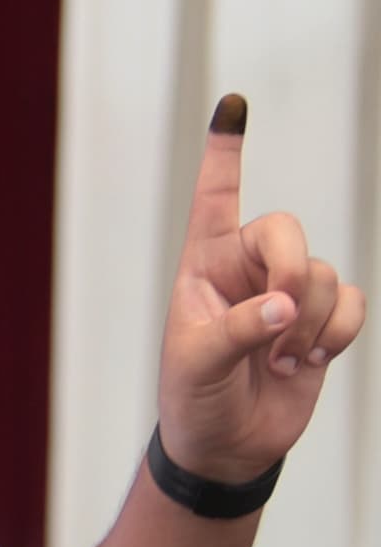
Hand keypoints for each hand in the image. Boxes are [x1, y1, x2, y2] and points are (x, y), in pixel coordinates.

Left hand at [159, 94, 364, 482]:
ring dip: (309, 322)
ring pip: (322, 273)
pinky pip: (351, 301)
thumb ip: (237, 330)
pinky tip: (310, 360)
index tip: (232, 103)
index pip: (216, 199)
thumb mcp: (196, 364)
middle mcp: (246, 267)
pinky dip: (338, 331)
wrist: (227, 443)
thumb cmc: (194, 397)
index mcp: (202, 264)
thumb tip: (285, 307)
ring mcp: (288, 291)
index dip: (226, 152)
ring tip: (281, 360)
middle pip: (288, 231)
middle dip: (289, 275)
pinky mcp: (322, 318)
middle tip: (277, 326)